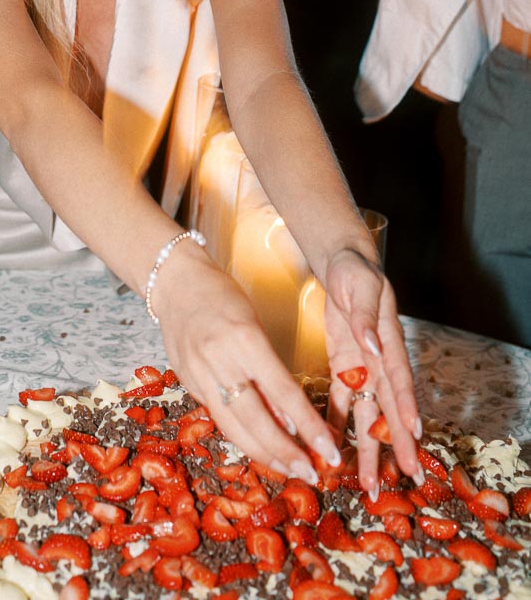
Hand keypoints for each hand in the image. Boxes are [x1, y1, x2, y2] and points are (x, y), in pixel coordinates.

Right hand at [156, 247, 342, 483]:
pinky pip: (217, 416)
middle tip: (311, 474)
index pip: (284, 393)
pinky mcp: (186, 382)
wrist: (174, 281)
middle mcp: (220, 360)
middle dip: (286, 452)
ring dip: (263, 454)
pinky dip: (239, 436)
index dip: (309, 426)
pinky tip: (258, 448)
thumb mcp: (255, 324)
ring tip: (288, 470)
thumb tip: (292, 420)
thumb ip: (270, 371)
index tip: (329, 450)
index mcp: (245, 339)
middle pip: (256, 419)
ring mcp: (198, 373)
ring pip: (233, 427)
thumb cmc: (222, 295)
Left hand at [323, 248, 421, 493]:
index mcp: (387, 342)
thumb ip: (366, 316)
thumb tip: (373, 344)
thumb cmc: (357, 272)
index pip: (399, 378)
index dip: (406, 406)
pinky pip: (343, 401)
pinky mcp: (344, 367)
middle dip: (396, 444)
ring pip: (368, 414)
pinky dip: (338, 425)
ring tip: (371, 484)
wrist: (342, 264)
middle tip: (408, 479)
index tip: (414, 434)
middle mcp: (379, 362)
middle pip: (389, 408)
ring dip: (368, 448)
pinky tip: (334, 451)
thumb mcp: (361, 287)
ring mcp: (362, 368)